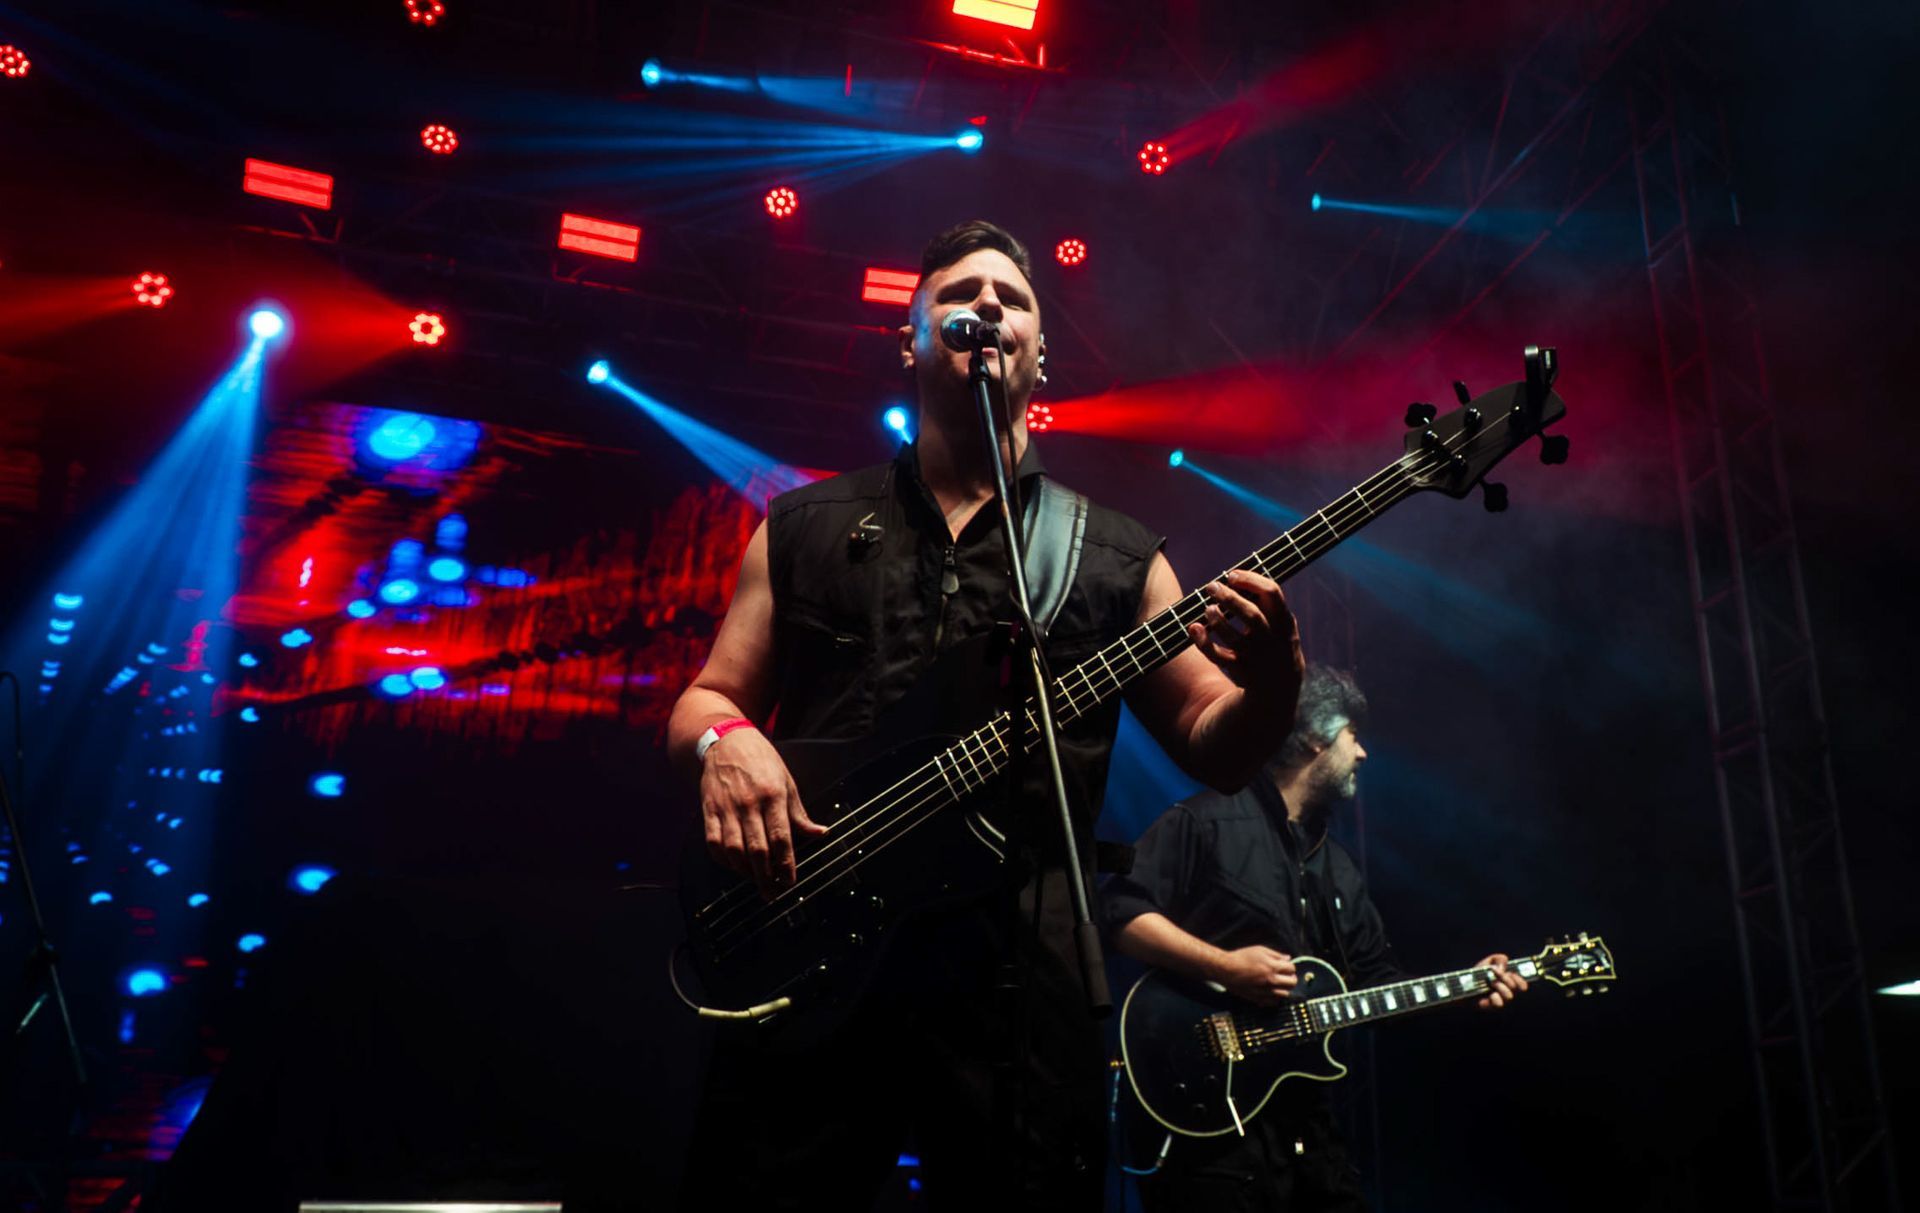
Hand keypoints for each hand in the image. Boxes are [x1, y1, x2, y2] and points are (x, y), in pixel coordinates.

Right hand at [700, 726, 828, 897]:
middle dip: (766, 876)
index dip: (786, 864)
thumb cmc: (761, 761)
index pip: (781, 837)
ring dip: (745, 872)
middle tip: (773, 893)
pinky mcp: (709, 810)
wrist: (725, 740)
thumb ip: (799, 812)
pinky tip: (735, 866)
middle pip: (757, 849)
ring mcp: (726, 807)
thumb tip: (819, 833)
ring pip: (734, 850)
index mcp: (773, 795)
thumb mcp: (787, 780)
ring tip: (756, 882)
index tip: (790, 882)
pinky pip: (713, 842)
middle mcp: (749, 803)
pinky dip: (723, 860)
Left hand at [1187, 569, 1303, 701]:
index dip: (1250, 580)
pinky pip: (1218, 657)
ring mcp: (1255, 657)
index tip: (1232, 575)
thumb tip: (1233, 577)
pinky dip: (1203, 642)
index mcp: (1283, 621)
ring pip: (1234, 638)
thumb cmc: (1274, 640)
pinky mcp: (1239, 670)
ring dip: (1217, 620)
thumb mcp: (1280, 622)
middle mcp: (1271, 639)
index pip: (1272, 593)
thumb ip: (1264, 602)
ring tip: (1207, 608)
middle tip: (1211, 586)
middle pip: (1251, 615)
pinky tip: (1194, 628)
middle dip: (1229, 598)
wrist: (1279, 685)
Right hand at [1217, 945, 1297, 1004]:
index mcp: (1272, 967)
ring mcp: (1266, 991)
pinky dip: (1275, 997)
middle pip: (1292, 983)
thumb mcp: (1260, 950)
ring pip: (1285, 994)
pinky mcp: (1258, 999)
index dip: (1290, 966)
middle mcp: (1271, 980)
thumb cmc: (1241, 957)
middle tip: (1285, 975)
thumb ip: (1276, 955)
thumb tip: (1288, 958)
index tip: (1285, 966)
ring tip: (1278, 983)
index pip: (1292, 969)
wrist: (1226, 969)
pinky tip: (1270, 990)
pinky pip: (1274, 1002)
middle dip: (1291, 978)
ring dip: (1284, 988)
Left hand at [1473, 954, 1528, 1008]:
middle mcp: (1506, 994)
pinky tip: (1489, 994)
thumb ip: (1499, 958)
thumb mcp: (1489, 962)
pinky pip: (1499, 1004)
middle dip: (1505, 978)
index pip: (1523, 986)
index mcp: (1508, 984)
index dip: (1519, 979)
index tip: (1510, 973)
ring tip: (1491, 983)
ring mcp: (1499, 1001)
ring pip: (1510, 996)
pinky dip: (1495, 997)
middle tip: (1494, 973)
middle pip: (1515, 987)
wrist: (1463, 984)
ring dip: (1500, 986)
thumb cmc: (1478, 974)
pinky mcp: (1491, 1007)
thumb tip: (1504, 967)